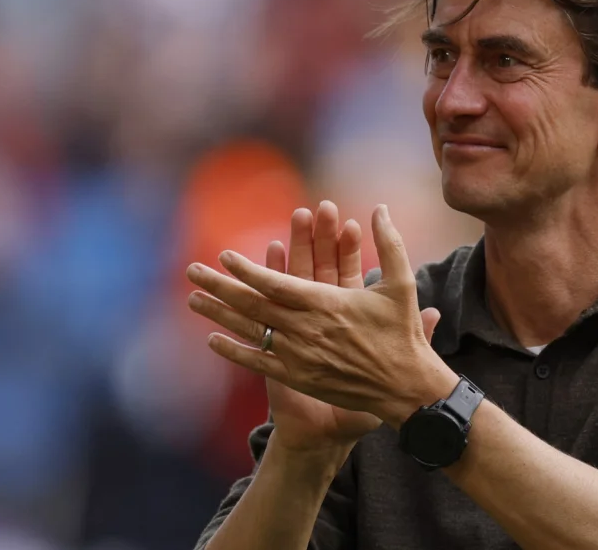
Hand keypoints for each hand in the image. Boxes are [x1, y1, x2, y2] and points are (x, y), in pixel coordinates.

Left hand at [186, 204, 455, 430]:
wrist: (406, 389)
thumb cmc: (404, 334)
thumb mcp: (402, 284)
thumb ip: (389, 244)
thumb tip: (381, 208)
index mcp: (327, 304)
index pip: (277, 283)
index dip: (248, 269)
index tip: (225, 255)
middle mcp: (306, 329)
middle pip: (253, 305)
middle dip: (220, 286)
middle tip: (192, 271)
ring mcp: (299, 356)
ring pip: (251, 331)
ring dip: (220, 314)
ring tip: (192, 300)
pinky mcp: (299, 377)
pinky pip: (259, 363)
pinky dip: (235, 351)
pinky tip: (214, 340)